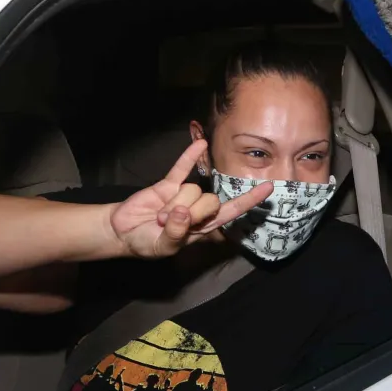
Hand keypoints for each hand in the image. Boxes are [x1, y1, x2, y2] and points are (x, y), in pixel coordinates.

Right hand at [106, 140, 269, 258]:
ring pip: (193, 189)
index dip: (249, 201)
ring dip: (173, 204)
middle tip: (166, 223)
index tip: (269, 187)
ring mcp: (185, 194)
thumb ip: (176, 232)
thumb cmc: (147, 243)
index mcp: (204, 227)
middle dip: (189, 212)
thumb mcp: (163, 246)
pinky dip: (190, 157)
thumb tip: (183, 212)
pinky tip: (200, 144)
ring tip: (158, 216)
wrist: (123, 231)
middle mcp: (199, 209)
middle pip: (210, 201)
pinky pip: (182, 168)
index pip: (232, 212)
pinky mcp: (168, 183)